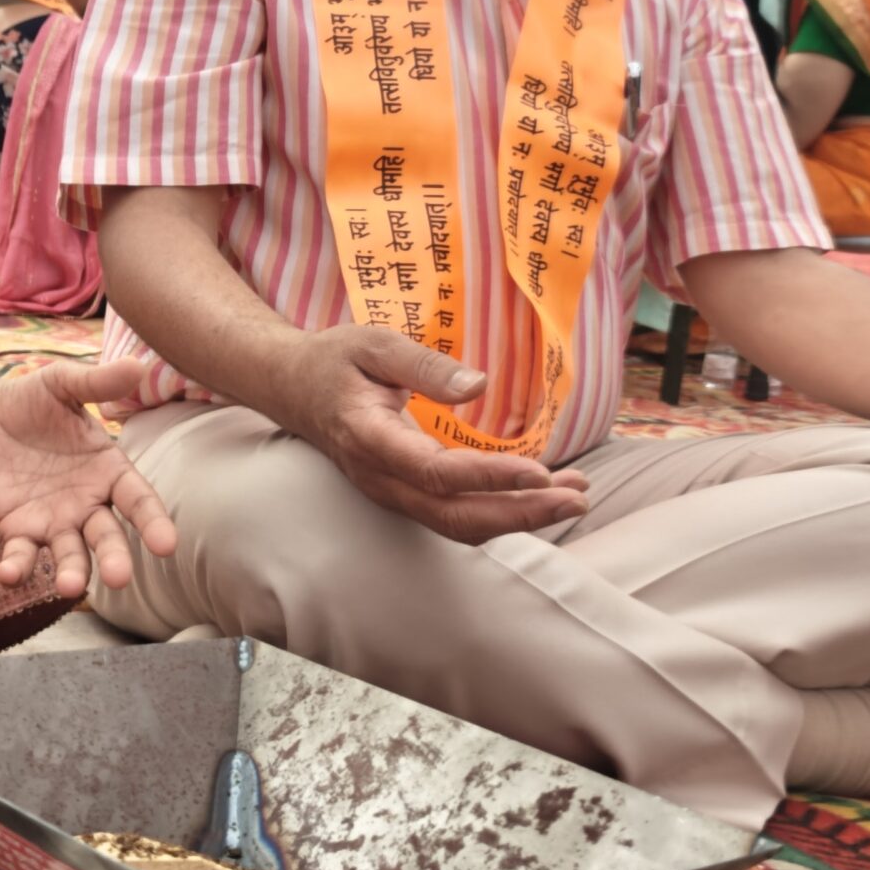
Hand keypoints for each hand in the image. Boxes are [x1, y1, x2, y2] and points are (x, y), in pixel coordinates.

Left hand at [0, 362, 178, 595]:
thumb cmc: (31, 400)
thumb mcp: (62, 383)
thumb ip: (96, 382)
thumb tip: (138, 364)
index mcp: (109, 469)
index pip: (138, 500)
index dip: (153, 522)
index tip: (166, 545)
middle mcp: (88, 503)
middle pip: (107, 536)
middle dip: (114, 557)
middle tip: (119, 578)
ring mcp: (55, 521)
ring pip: (70, 553)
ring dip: (72, 572)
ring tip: (69, 587)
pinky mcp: (19, 529)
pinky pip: (22, 553)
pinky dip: (18, 567)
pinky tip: (10, 574)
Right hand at [270, 325, 588, 542]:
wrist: (290, 388)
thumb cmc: (333, 360)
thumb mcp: (374, 343)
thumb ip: (423, 365)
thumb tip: (478, 385)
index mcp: (370, 438)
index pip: (434, 473)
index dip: (489, 478)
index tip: (540, 470)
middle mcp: (380, 478)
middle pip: (455, 517)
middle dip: (521, 513)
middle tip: (578, 496)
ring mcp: (391, 493)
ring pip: (459, 526)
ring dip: (519, 518)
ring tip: (574, 494)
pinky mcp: (404, 495)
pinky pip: (455, 517)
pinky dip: (502, 512)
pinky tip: (540, 492)